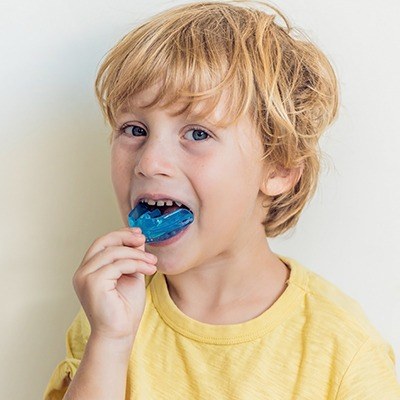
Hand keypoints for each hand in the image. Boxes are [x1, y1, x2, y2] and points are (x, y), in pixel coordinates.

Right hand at [72, 227, 156, 342]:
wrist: (120, 334)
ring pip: (113, 253)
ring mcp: (85, 277)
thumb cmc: (125, 309)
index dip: (120, 234)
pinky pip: (118, 265)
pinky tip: (150, 270)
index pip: (102, 243)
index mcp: (89, 270)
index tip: (138, 233)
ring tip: (153, 262)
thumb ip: (132, 258)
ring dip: (137, 254)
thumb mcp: (131, 276)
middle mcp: (82, 272)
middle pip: (103, 242)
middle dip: (125, 237)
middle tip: (143, 239)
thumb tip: (138, 238)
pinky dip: (137, 264)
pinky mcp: (93, 283)